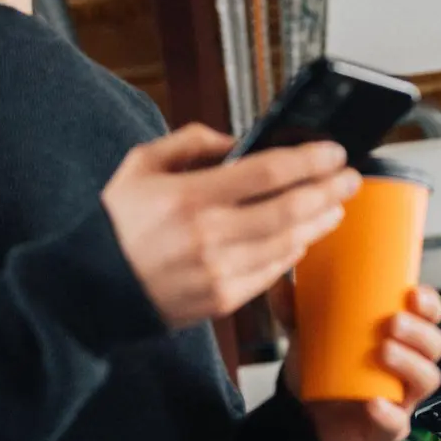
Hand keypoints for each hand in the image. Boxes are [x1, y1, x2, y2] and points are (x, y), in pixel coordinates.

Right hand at [103, 124, 359, 328]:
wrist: (91, 288)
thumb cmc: (116, 224)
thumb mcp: (141, 166)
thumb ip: (189, 142)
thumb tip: (236, 140)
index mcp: (189, 196)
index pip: (267, 173)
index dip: (309, 160)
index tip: (334, 151)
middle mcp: (208, 236)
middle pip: (290, 210)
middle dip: (329, 191)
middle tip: (349, 178)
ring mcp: (218, 272)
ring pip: (288, 244)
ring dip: (319, 223)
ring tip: (335, 206)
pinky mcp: (222, 300)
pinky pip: (271, 273)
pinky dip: (293, 253)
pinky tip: (303, 237)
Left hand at [273, 283, 440, 440]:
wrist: (303, 416)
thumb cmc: (320, 368)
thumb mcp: (305, 334)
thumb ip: (294, 310)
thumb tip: (280, 283)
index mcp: (399, 335)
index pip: (429, 315)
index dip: (429, 304)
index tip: (413, 294)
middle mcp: (409, 364)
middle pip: (434, 345)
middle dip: (419, 331)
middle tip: (392, 322)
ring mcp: (403, 398)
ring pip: (427, 379)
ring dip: (410, 364)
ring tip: (383, 351)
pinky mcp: (388, 428)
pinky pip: (398, 423)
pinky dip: (388, 413)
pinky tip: (373, 403)